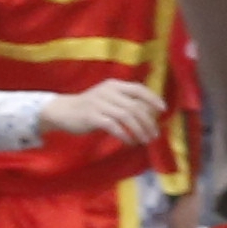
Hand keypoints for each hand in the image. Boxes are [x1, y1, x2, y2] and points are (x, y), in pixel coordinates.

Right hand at [39, 79, 166, 147]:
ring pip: (127, 117)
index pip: (138, 89)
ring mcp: (99, 103)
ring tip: (144, 140)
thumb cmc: (90, 107)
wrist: (63, 111)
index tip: (163, 110)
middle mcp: (108, 92)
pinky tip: (130, 142)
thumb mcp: (108, 98)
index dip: (153, 99)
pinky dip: (125, 135)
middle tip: (154, 134)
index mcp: (114, 85)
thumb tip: (149, 114)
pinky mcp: (92, 117)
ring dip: (139, 130)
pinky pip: (114, 126)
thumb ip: (125, 102)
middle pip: (135, 106)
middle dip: (148, 122)